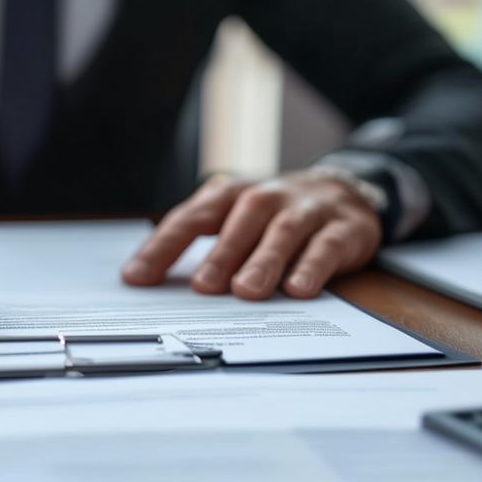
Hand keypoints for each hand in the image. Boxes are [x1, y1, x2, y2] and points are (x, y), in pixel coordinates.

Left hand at [121, 172, 380, 298]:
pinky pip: (325, 246)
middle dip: (220, 255)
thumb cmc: (273, 216)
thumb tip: (156, 284)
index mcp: (229, 195)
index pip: (190, 219)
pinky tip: (299, 289)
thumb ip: (203, 248)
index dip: (163, 247)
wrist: (345, 191)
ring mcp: (306, 210)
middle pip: (238, 222)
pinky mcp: (343, 228)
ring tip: (247, 291)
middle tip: (203, 288)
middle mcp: (265, 197)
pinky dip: (312, 266)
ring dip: (264, 261)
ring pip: (281, 232)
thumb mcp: (235, 221)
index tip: (136, 278)